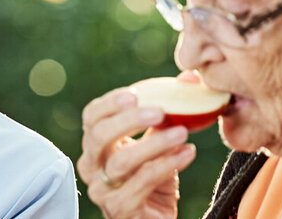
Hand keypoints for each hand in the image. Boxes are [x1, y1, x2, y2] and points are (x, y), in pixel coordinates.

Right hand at [78, 81, 197, 218]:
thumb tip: (190, 77)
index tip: (134, 94)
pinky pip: (141, 184)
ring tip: (182, 134)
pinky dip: (167, 166)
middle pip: (99, 136)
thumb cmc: (154, 175)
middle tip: (159, 112)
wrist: (156, 218)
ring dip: (155, 144)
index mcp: (97, 143)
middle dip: (129, 121)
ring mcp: (102, 190)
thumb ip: (169, 111)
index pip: (92, 117)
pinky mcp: (119, 209)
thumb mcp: (159, 140)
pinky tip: (188, 154)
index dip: (109, 103)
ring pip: (122, 162)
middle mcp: (92, 166)